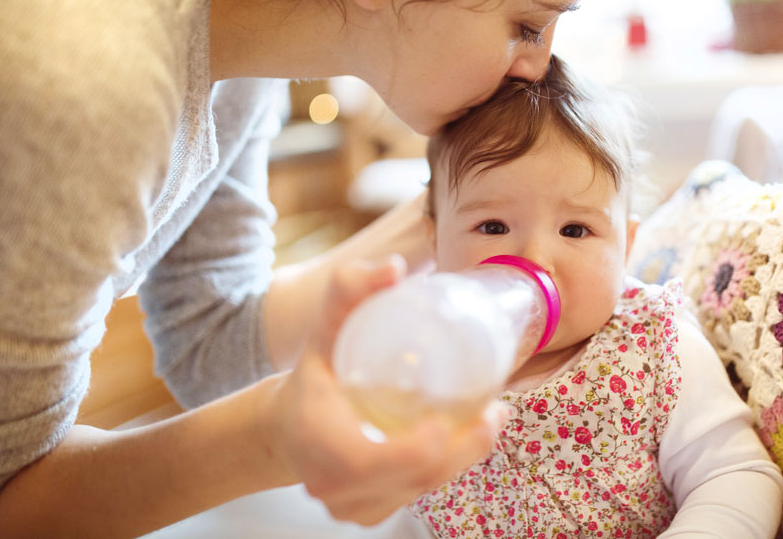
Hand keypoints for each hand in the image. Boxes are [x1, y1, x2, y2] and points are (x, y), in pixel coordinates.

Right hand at [265, 256, 505, 524]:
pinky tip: (467, 444)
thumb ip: (350, 290)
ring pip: (419, 490)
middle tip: (495, 411)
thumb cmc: (313, 374)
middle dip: (463, 450)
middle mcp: (332, 484)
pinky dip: (445, 473)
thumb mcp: (325, 328)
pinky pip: (415, 496)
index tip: (452, 420)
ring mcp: (350, 506)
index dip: (418, 450)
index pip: (370, 460)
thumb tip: (393, 268)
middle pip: (411, 478)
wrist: (287, 426)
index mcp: (318, 441)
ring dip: (461, 460)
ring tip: (491, 421)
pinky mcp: (366, 513)